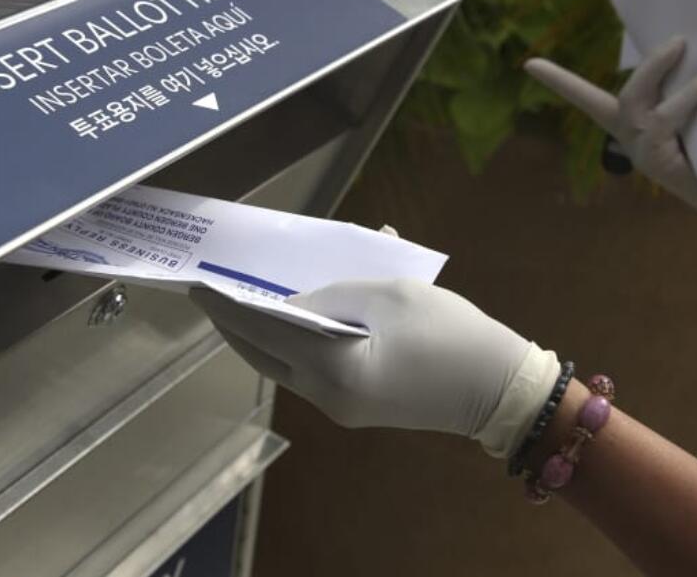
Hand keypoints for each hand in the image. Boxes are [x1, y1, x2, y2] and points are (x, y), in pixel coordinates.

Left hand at [192, 279, 558, 456]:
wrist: (498, 389)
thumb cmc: (448, 332)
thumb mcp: (388, 296)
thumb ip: (333, 296)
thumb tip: (293, 303)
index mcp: (333, 366)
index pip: (263, 330)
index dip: (227, 306)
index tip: (197, 287)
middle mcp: (326, 396)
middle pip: (263, 356)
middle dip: (234, 326)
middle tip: (211, 297)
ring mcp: (340, 408)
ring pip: (283, 367)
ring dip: (261, 337)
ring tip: (242, 304)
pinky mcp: (355, 409)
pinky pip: (309, 372)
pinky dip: (293, 345)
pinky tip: (290, 320)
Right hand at [525, 37, 696, 210]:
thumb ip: (690, 96)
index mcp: (632, 128)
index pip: (588, 100)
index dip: (559, 83)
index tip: (529, 64)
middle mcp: (631, 141)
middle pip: (626, 98)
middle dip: (650, 66)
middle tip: (679, 42)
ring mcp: (644, 155)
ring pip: (643, 109)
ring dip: (666, 79)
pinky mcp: (658, 165)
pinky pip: (666, 122)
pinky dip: (687, 99)